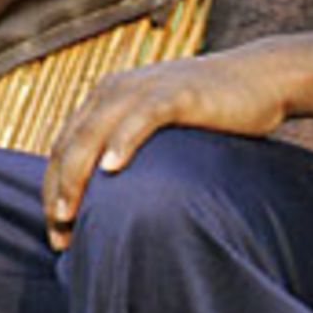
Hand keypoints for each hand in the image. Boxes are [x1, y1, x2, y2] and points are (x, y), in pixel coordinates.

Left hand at [42, 46, 287, 250]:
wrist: (260, 78)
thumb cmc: (211, 112)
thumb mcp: (158, 127)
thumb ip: (131, 148)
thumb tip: (113, 198)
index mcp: (105, 97)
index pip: (63, 146)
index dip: (52, 188)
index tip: (56, 230)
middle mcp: (115, 89)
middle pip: (70, 143)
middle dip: (58, 190)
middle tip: (58, 233)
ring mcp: (144, 88)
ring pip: (93, 132)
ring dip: (77, 175)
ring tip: (70, 214)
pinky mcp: (176, 93)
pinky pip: (141, 118)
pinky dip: (122, 142)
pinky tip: (111, 169)